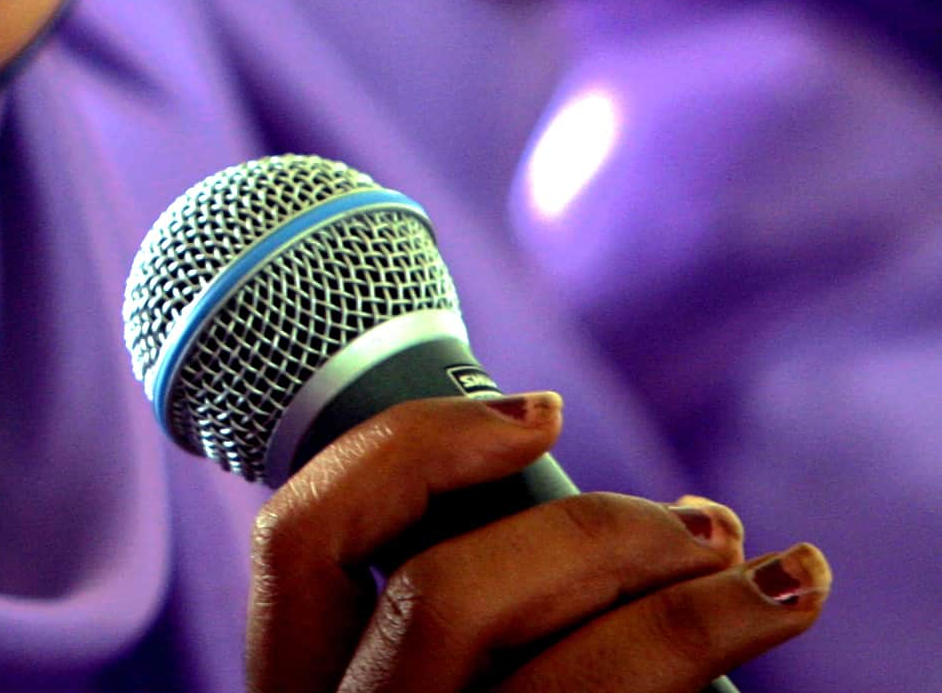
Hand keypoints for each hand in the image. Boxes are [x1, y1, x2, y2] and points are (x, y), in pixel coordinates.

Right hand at [251, 393, 828, 692]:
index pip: (299, 537)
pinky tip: (754, 654)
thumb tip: (582, 507)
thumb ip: (437, 617)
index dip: (414, 448)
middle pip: (449, 596)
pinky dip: (708, 683)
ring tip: (773, 582)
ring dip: (696, 610)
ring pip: (571, 685)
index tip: (536, 408)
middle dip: (599, 530)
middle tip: (702, 523)